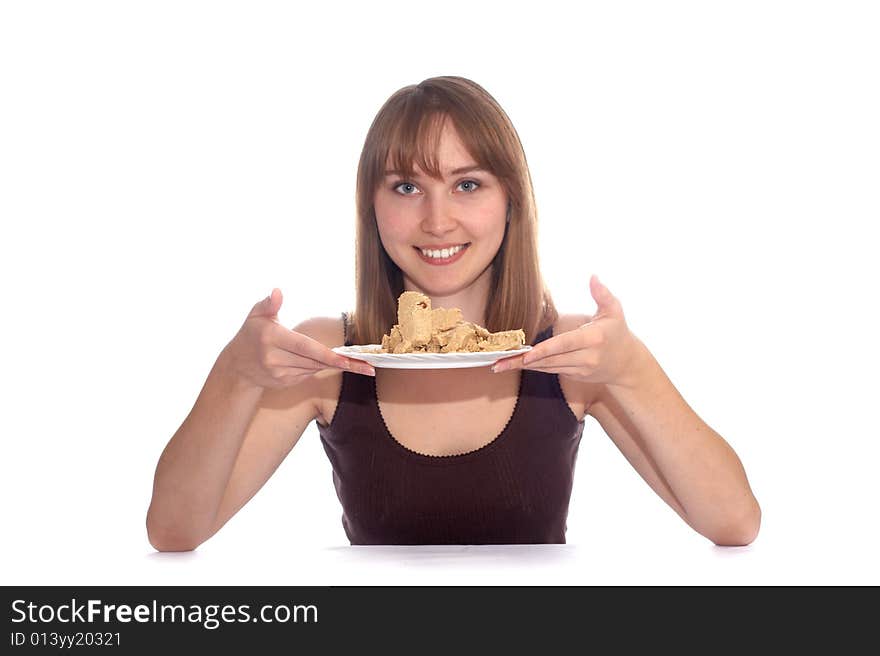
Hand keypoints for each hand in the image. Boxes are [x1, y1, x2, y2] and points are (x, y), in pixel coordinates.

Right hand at [222, 289, 373, 389]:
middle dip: (343, 364)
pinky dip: (315, 367)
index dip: (330, 356)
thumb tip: (278, 291)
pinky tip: (313, 360)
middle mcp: (276, 359)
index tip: (349, 362)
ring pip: (314, 368)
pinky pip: (308, 374)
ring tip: (351, 362)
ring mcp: (280, 375)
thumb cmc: (250, 335)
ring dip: (330, 363)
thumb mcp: (256, 315)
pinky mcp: (285, 384)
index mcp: (272, 338)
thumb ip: (269, 303)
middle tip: (369, 367)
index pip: (307, 348)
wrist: (236, 367)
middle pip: (316, 361)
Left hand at [492, 275, 643, 386]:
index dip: (544, 351)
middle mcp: (586, 357)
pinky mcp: (575, 376)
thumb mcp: (614, 310)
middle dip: (523, 361)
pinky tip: (516, 364)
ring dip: (524, 366)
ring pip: (548, 368)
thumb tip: (593, 276)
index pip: (564, 345)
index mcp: (594, 338)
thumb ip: (602, 294)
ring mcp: (581, 369)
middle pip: (550, 360)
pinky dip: (535, 367)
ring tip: (500, 365)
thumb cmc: (618, 332)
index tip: (525, 354)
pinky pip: (552, 371)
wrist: (628, 363)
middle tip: (498, 362)